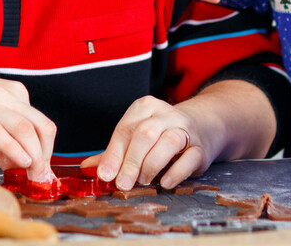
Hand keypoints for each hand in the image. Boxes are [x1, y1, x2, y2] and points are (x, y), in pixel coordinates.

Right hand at [0, 62, 56, 181]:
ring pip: (24, 128)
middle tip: (41, 177)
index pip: (41, 123)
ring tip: (33, 175)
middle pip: (40, 126)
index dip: (47, 150)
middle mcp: (4, 95)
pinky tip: (19, 162)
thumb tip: (15, 162)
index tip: (43, 170)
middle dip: (45, 156)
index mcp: (11, 93)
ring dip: (34, 156)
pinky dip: (12, 148)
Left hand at [80, 96, 206, 190]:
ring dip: (152, 165)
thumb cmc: (161, 134)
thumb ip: (114, 152)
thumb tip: (87, 168)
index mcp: (144, 108)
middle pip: (145, 134)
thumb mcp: (136, 136)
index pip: (125, 129)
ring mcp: (185, 129)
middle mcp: (165, 114)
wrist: (203, 125)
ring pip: (169, 142)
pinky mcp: (201, 147)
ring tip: (144, 180)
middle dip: (131, 161)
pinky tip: (165, 182)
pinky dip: (176, 172)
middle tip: (123, 183)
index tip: (105, 175)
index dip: (113, 154)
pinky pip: (189, 158)